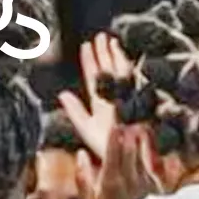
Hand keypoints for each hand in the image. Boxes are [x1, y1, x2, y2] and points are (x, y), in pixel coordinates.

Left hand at [57, 33, 130, 163]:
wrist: (126, 162)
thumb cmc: (109, 151)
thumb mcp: (87, 130)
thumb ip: (76, 112)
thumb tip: (63, 93)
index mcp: (102, 105)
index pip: (95, 79)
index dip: (90, 62)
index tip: (86, 45)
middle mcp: (114, 99)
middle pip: (108, 72)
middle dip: (103, 53)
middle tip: (99, 36)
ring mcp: (125, 100)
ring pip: (119, 73)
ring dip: (113, 55)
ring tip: (108, 39)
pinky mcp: (135, 103)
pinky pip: (129, 81)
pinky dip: (123, 66)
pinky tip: (119, 53)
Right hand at [78, 123, 158, 198]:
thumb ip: (83, 178)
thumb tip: (81, 154)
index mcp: (111, 185)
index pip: (112, 159)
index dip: (114, 142)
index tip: (115, 126)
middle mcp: (131, 183)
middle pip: (130, 153)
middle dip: (128, 133)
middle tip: (125, 115)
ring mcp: (146, 183)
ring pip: (143, 155)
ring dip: (139, 137)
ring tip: (135, 120)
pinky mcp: (158, 185)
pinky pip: (155, 162)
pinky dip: (149, 146)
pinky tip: (145, 132)